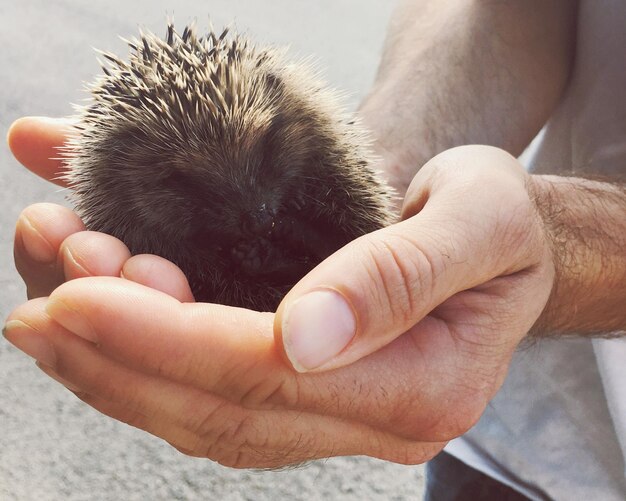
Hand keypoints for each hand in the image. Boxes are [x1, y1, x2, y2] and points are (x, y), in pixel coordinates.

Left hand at [5, 118, 554, 467]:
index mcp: (424, 385)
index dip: (167, 339)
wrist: (506, 242)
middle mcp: (377, 419)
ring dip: (118, 368)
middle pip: (224, 410)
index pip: (271, 377)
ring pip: (208, 418)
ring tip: (50, 310)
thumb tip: (306, 334)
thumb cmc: (496, 222)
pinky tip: (104, 332)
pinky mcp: (313, 396)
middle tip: (38, 299)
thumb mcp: (477, 219)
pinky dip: (150, 368)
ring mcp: (341, 417)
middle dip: (117, 358)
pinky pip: (217, 401)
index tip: (78, 291)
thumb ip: (400, 275)